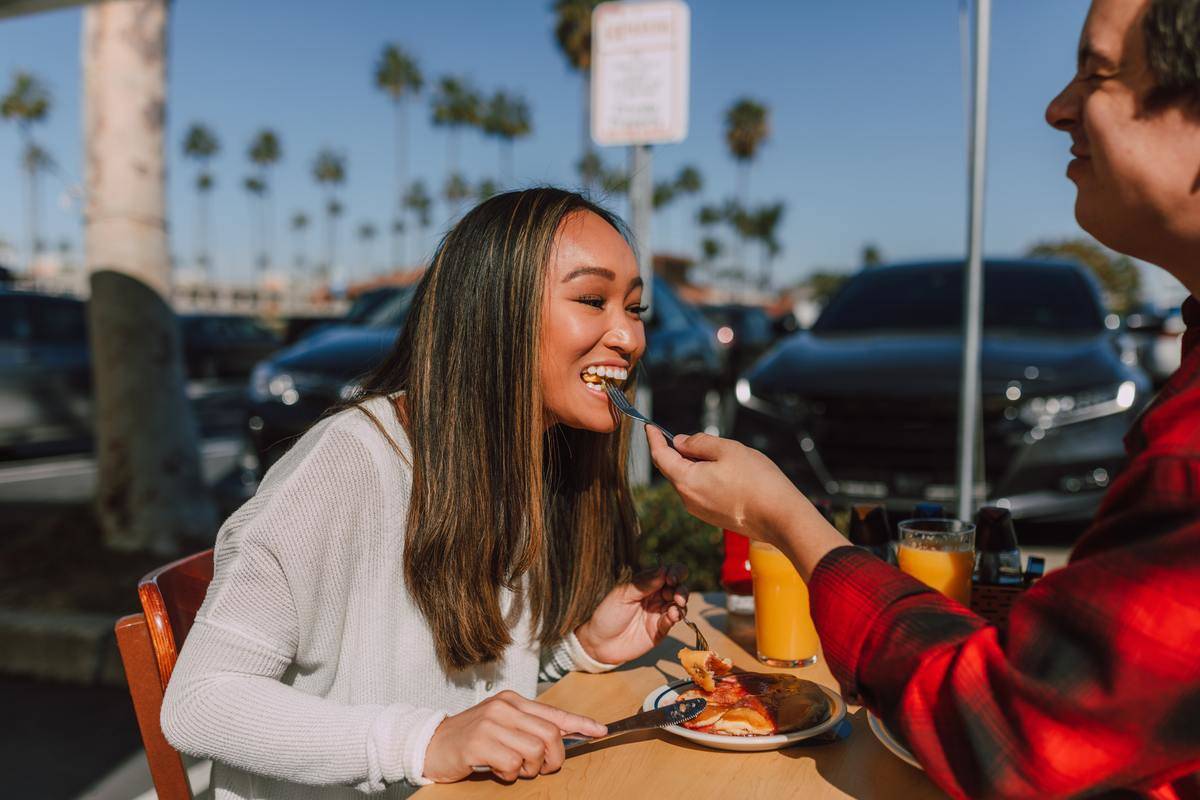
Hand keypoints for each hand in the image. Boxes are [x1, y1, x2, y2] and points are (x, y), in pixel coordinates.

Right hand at [422, 691, 605, 782]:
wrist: (430, 743)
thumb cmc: (471, 738)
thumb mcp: (502, 726)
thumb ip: (529, 728)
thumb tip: (563, 737)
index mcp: (512, 701)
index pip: (554, 713)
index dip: (580, 723)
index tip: (600, 731)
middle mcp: (504, 708)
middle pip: (550, 735)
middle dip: (553, 758)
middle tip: (543, 767)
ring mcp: (490, 724)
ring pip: (534, 751)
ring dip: (529, 768)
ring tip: (514, 768)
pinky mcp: (478, 743)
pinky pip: (512, 764)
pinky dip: (509, 774)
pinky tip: (498, 770)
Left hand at [574, 565, 688, 664]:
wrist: (600, 643)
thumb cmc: (608, 613)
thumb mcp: (623, 595)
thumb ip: (643, 584)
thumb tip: (663, 570)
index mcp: (647, 583)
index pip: (668, 572)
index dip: (675, 572)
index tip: (671, 578)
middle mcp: (656, 596)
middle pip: (679, 587)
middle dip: (682, 589)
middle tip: (677, 596)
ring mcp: (659, 612)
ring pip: (680, 604)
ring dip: (682, 603)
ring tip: (676, 606)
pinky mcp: (660, 629)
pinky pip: (673, 620)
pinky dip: (675, 617)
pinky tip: (672, 616)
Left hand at [645, 427, 806, 544]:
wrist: (781, 518)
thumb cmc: (757, 482)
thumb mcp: (728, 449)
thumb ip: (699, 443)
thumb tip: (680, 442)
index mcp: (686, 481)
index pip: (660, 456)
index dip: (655, 439)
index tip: (650, 427)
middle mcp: (688, 499)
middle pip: (673, 469)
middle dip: (678, 451)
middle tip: (696, 437)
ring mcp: (700, 511)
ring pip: (688, 480)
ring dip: (695, 464)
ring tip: (722, 455)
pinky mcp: (713, 517)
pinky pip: (701, 492)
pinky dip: (705, 477)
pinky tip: (727, 472)